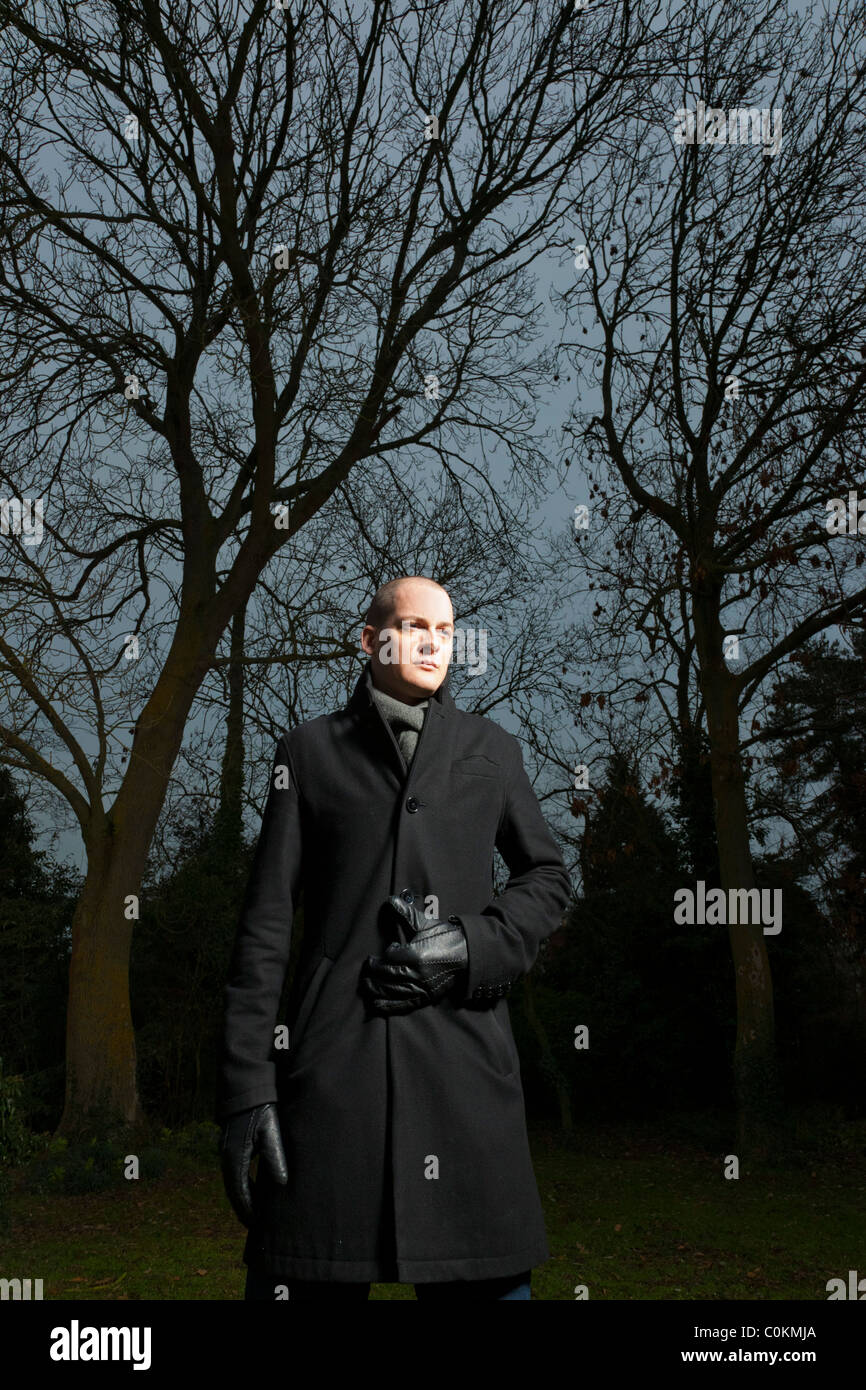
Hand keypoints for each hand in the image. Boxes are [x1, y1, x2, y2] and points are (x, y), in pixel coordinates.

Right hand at [219, 1102, 287, 1227]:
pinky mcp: (230, 1146)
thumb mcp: (271, 1130)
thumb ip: (275, 1156)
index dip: (247, 1209)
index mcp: (235, 1155)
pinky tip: (250, 1191)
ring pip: (232, 1182)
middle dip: (242, 1208)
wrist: (247, 1088)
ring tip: (252, 1214)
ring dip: (241, 1198)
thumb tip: (281, 1183)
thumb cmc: (261, 1108)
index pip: (239, 1191)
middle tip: (253, 1225)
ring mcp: (226, 1151)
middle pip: (233, 1190)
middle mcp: (227, 1156)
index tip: (255, 1225)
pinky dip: (241, 1186)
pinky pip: (234, 1172)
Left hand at [360, 896, 468, 1014]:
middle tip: (367, 968)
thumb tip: (390, 900)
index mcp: (416, 954)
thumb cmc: (446, 937)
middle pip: (388, 975)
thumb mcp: (426, 923)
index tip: (385, 950)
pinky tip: (376, 1003)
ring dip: (375, 988)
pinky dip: (388, 1005)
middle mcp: (417, 974)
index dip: (385, 954)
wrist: (468, 954)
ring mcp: (421, 988)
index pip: (390, 957)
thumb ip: (406, 913)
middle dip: (374, 972)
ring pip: (392, 991)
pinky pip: (403, 1004)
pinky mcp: (425, 997)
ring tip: (366, 984)